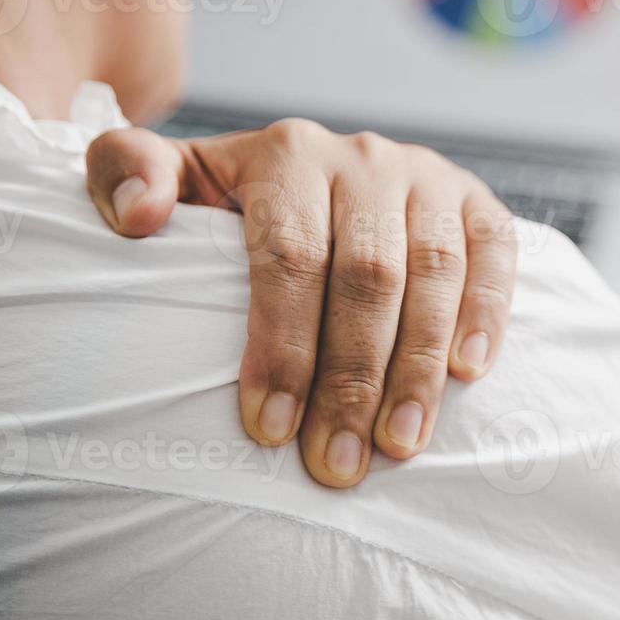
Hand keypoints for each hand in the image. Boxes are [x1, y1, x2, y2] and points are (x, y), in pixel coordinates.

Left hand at [84, 119, 516, 487]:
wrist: (315, 173)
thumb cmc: (234, 207)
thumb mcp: (174, 181)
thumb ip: (125, 171)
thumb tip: (138, 217)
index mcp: (287, 154)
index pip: (288, 255)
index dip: (282, 345)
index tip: (269, 430)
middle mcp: (363, 157)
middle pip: (366, 274)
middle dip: (351, 378)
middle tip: (337, 465)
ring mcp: (427, 177)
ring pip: (433, 272)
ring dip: (418, 366)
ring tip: (400, 446)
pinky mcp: (477, 201)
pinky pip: (495, 252)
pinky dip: (486, 310)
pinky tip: (469, 373)